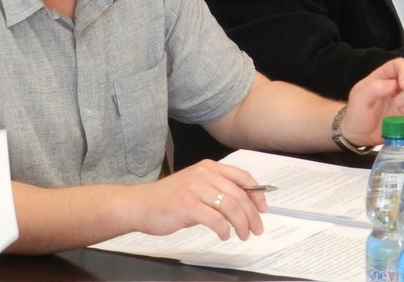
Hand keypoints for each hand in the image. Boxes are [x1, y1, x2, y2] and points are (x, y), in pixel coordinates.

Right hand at [130, 160, 268, 240]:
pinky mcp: (188, 205)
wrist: (140, 205)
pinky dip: (224, 230)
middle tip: (257, 228)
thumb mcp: (196, 187)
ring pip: (231, 207)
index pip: (243, 177)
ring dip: (241, 224)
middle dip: (252, 214)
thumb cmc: (168, 199)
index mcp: (210, 167)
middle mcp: (205, 174)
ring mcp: (196, 188)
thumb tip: (243, 205)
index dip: (257, 194)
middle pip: (240, 194)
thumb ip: (217, 190)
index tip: (263, 209)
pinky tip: (224, 235)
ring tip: (243, 235)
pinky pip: (215, 219)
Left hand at [343, 58, 403, 146]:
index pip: (400, 64)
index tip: (402, 86)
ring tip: (402, 112)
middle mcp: (398, 85)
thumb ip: (374, 88)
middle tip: (397, 104)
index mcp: (384, 76)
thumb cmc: (357, 113)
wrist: (360, 134)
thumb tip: (394, 84)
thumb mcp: (359, 98)